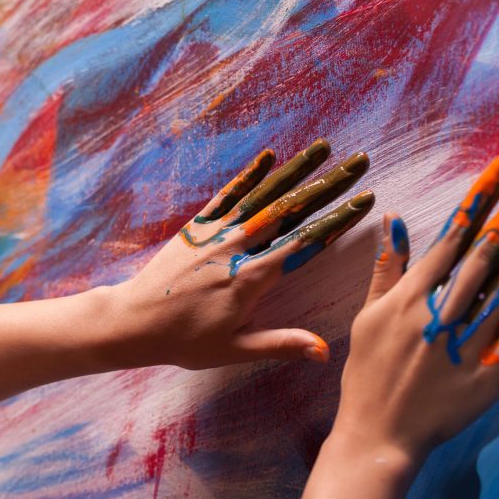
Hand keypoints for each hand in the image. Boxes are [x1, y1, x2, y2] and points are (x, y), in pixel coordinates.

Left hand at [112, 139, 372, 368]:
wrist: (133, 322)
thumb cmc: (182, 341)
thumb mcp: (234, 350)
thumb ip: (280, 344)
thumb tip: (324, 351)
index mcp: (251, 278)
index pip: (305, 242)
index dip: (338, 219)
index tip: (365, 200)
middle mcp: (237, 248)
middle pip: (291, 210)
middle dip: (329, 185)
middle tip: (360, 162)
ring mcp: (216, 235)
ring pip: (263, 196)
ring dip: (295, 170)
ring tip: (324, 147)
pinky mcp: (196, 229)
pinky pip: (227, 196)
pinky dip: (248, 176)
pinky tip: (268, 156)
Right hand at [335, 154, 498, 458]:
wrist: (378, 434)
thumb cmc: (367, 375)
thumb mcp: (366, 318)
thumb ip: (386, 270)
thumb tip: (393, 221)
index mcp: (409, 297)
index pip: (451, 236)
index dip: (480, 198)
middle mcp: (440, 313)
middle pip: (485, 251)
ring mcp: (466, 342)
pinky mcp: (487, 371)